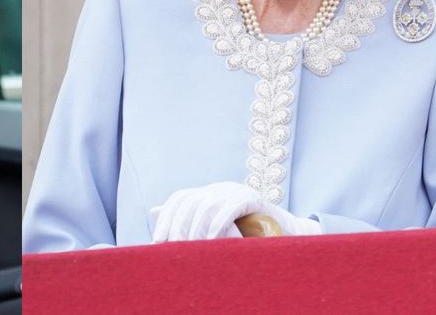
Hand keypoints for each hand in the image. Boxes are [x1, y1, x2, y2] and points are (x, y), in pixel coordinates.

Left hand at [149, 182, 321, 241]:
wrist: (283, 232)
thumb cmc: (246, 233)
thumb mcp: (212, 228)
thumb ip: (185, 219)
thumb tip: (153, 211)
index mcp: (207, 193)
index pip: (179, 198)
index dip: (166, 217)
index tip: (157, 241)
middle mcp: (219, 188)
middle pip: (190, 200)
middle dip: (178, 224)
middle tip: (174, 246)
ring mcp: (235, 190)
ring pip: (208, 204)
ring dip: (197, 227)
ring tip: (192, 246)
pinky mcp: (252, 197)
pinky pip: (231, 207)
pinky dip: (220, 223)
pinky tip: (213, 239)